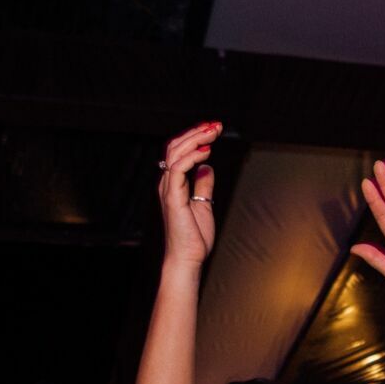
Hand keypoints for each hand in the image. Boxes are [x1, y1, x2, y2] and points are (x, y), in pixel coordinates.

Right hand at [158, 121, 220, 268]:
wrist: (187, 258)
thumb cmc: (194, 238)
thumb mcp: (204, 205)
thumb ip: (203, 185)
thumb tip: (207, 167)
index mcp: (173, 184)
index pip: (179, 152)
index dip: (194, 138)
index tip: (212, 129)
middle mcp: (167, 183)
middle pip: (176, 147)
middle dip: (196, 132)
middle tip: (216, 125)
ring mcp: (168, 189)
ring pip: (175, 153)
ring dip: (195, 139)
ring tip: (213, 131)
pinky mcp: (173, 198)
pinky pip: (178, 169)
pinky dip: (192, 156)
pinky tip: (207, 151)